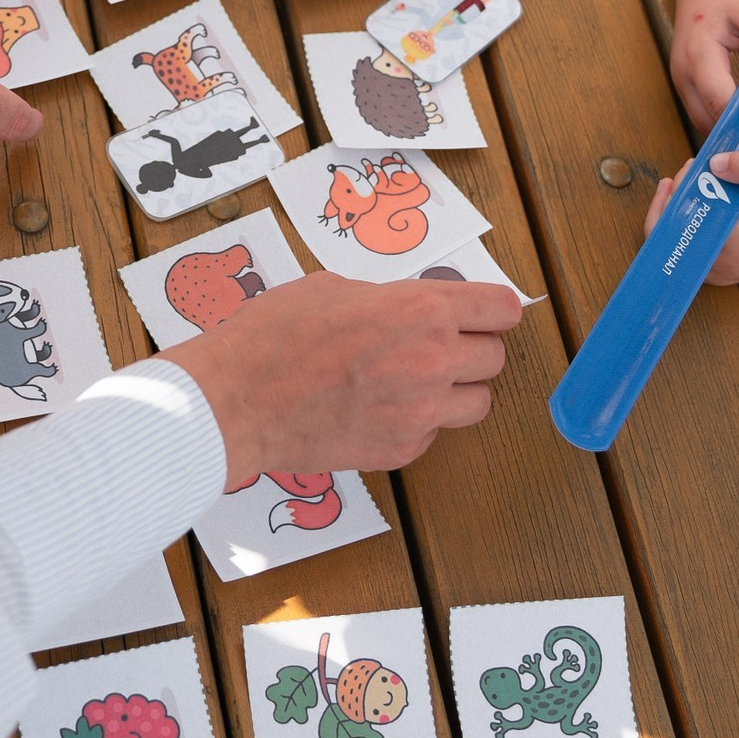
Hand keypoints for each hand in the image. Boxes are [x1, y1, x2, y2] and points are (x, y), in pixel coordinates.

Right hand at [164, 271, 521, 475]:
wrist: (237, 400)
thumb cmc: (273, 337)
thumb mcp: (336, 289)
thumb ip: (391, 300)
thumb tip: (412, 310)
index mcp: (420, 310)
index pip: (501, 309)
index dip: (493, 310)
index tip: (487, 314)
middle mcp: (431, 361)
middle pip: (495, 357)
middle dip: (472, 348)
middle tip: (440, 345)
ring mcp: (420, 412)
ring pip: (478, 402)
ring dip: (456, 389)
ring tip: (416, 380)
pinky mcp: (402, 449)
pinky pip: (434, 432)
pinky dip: (418, 421)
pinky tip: (380, 407)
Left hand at [641, 150, 738, 282]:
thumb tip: (713, 164)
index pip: (692, 217)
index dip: (684, 190)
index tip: (695, 166)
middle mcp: (726, 265)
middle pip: (676, 233)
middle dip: (675, 197)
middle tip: (692, 169)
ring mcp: (720, 274)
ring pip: (675, 243)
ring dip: (676, 209)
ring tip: (693, 179)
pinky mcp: (717, 272)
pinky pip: (686, 248)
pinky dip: (685, 222)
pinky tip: (694, 197)